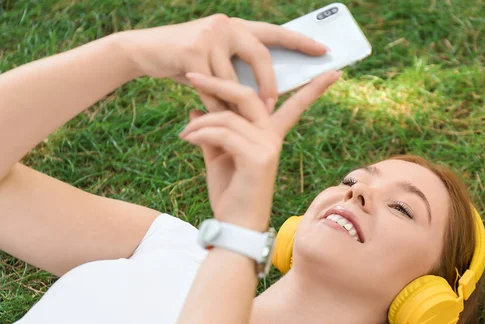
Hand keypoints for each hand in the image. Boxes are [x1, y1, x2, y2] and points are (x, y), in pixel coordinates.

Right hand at [116, 14, 327, 112]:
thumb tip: (268, 92)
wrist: (143, 51)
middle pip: (261, 57)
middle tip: (271, 107)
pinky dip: (214, 107)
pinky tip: (211, 118)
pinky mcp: (193, 51)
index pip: (275, 33)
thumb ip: (239, 68)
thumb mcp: (216, 60)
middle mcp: (228, 25)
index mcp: (239, 27)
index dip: (300, 41)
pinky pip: (213, 89)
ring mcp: (211, 35)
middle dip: (268, 85)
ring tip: (235, 121)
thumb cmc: (185, 61)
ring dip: (235, 104)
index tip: (324, 50)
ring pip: (234, 80)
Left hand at [178, 70, 341, 230]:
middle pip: (248, 95)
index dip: (314, 88)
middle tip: (192, 76)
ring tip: (184, 133)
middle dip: (218, 83)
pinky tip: (187, 139)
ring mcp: (268, 147)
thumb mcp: (218, 157)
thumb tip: (195, 109)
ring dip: (200, 122)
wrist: (234, 227)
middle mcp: (274, 138)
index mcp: (270, 136)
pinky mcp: (258, 158)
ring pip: (228, 117)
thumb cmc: (230, 193)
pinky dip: (201, 133)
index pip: (295, 105)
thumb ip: (211, 132)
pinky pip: (224, 134)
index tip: (335, 72)